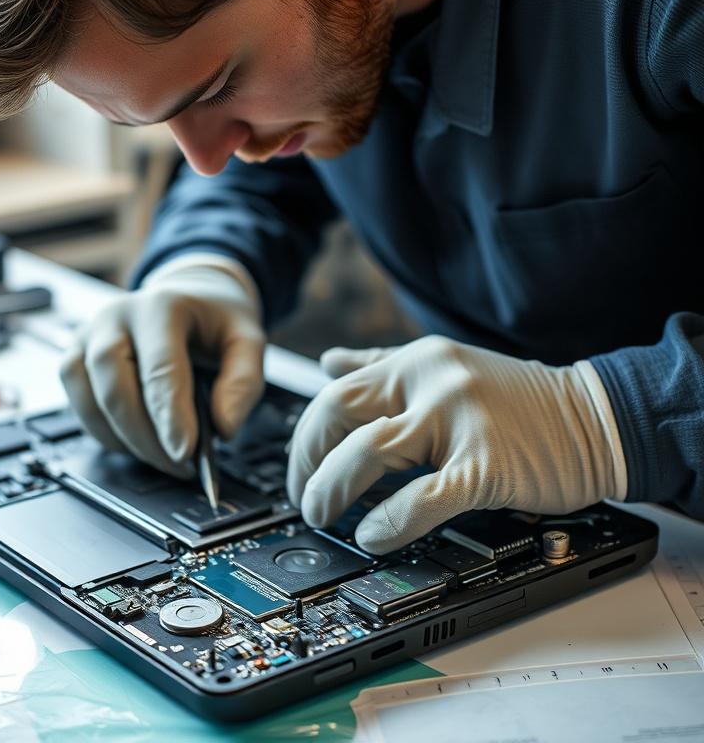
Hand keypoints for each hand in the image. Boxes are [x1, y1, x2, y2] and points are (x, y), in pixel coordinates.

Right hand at [60, 259, 264, 475]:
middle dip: (145, 436)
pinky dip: (106, 433)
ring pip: (89, 399)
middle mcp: (115, 317)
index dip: (171, 415)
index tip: (185, 452)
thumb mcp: (247, 339)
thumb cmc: (214, 320)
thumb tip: (224, 428)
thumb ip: (243, 382)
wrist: (187, 296)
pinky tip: (137, 442)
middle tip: (178, 463)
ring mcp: (88, 336)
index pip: (160, 367)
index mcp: (161, 306)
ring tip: (162, 456)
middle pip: (114, 385)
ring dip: (124, 439)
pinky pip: (79, 406)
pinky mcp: (74, 359)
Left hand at [287, 336, 624, 553]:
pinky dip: (388, 522)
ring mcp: (459, 420)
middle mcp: (432, 381)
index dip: (305, 437)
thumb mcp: (445, 367)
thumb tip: (329, 363)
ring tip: (322, 515)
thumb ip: (383, 365)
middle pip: (336, 412)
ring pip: (368, 450)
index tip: (301, 468)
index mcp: (417, 361)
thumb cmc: (519, 401)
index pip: (335, 392)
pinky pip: (421, 497)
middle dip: (306, 460)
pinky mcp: (486, 465)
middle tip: (304, 496)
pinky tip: (372, 536)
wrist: (597, 418)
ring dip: (331, 488)